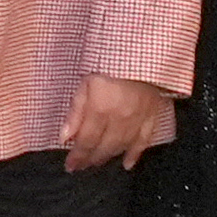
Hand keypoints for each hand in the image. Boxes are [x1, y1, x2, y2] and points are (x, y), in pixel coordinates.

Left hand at [59, 72, 178, 173]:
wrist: (143, 49)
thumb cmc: (109, 60)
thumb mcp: (85, 81)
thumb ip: (75, 112)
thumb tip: (64, 138)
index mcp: (100, 109)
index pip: (86, 141)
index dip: (77, 156)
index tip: (70, 165)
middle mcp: (119, 119)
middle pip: (103, 147)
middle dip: (90, 159)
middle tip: (81, 166)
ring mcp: (138, 119)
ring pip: (121, 146)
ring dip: (108, 156)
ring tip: (97, 162)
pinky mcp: (152, 115)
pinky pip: (144, 140)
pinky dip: (135, 154)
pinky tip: (127, 164)